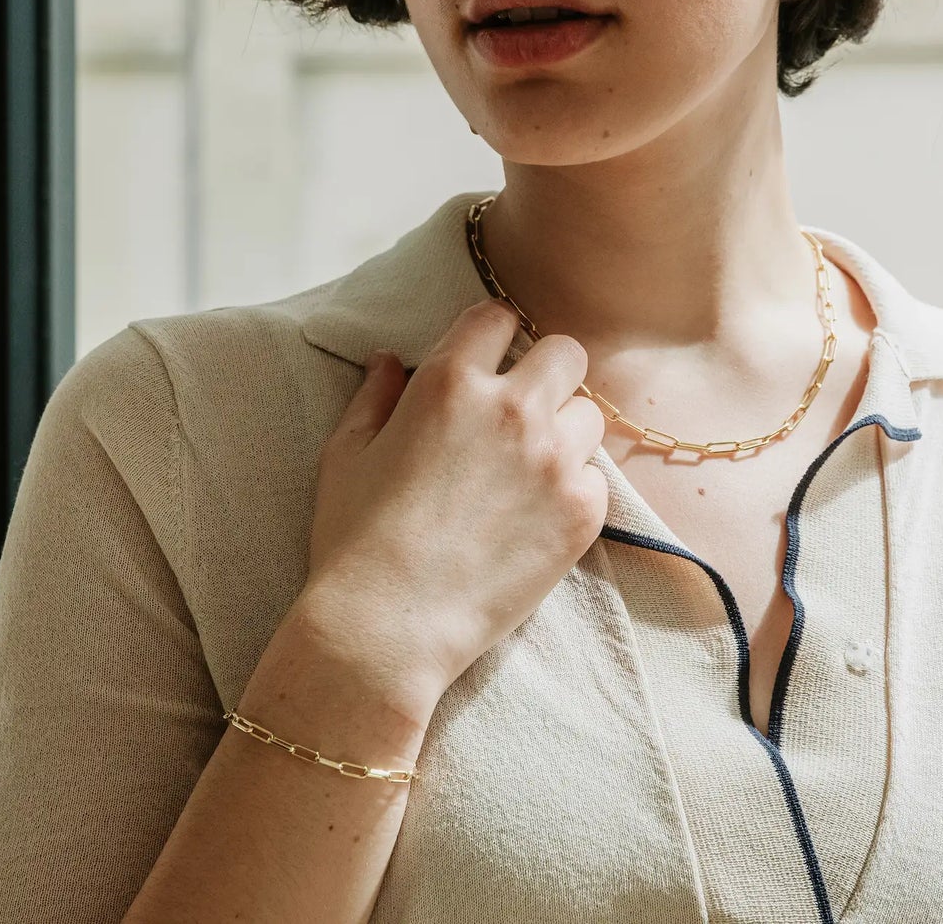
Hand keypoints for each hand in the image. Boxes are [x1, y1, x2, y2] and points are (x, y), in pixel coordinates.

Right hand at [296, 298, 608, 710]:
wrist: (388, 627)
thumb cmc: (354, 539)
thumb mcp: (346, 453)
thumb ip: (374, 395)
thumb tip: (387, 359)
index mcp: (449, 382)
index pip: (498, 316)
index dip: (493, 334)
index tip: (490, 360)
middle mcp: (511, 409)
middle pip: (565, 352)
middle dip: (546, 372)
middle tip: (523, 409)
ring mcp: (553, 459)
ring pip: (589, 414)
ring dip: (564, 431)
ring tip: (529, 469)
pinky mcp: (581, 511)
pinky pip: (595, 477)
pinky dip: (573, 489)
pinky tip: (536, 516)